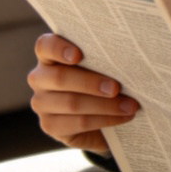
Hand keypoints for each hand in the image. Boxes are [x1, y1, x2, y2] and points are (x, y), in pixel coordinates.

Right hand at [28, 33, 138, 154]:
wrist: (100, 120)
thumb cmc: (103, 82)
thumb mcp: (101, 67)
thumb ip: (103, 60)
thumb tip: (126, 56)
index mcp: (50, 56)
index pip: (45, 46)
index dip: (59, 49)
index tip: (78, 55)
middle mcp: (40, 78)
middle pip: (60, 78)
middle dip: (91, 83)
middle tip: (116, 88)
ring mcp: (41, 103)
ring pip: (72, 103)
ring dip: (105, 105)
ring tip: (129, 106)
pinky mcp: (50, 125)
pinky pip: (78, 123)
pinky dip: (104, 119)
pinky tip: (123, 117)